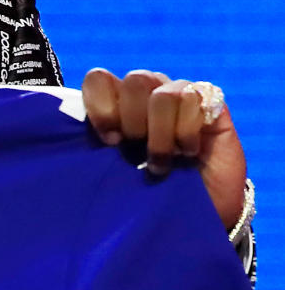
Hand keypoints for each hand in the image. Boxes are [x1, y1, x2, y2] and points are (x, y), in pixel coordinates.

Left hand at [82, 68, 246, 228]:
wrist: (197, 211)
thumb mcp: (116, 166)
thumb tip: (78, 132)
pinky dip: (186, 131)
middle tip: (138, 153)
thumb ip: (101, 141)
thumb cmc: (150, 189)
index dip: (102, 107)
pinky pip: (191, 99)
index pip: (99, 78)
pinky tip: (188, 151)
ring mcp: (179, 92)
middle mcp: (148, 90)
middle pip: (134, 80)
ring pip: (162, 94)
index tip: (109, 140)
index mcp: (119, 99)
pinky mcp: (210, 101)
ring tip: (163, 161)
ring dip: (161, 134)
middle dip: (134, 122)